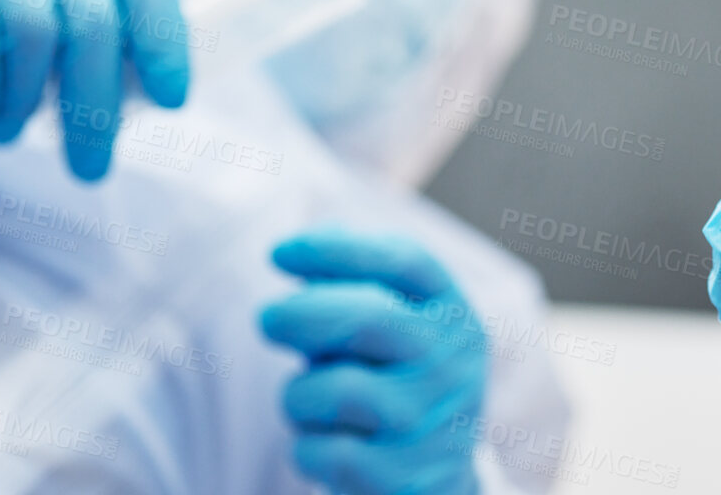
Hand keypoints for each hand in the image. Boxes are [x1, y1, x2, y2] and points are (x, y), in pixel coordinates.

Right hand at [0, 0, 189, 179]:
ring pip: (34, 29)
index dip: (165, 41)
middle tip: (89, 166)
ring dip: (26, 101)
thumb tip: (133, 110)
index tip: (173, 100)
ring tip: (7, 131)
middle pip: (93, 23)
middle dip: (96, 107)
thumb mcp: (41, 19)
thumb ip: (86, 50)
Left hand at [260, 230, 486, 494]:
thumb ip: (353, 285)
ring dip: (299, 393)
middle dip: (301, 313)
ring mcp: (432, 423)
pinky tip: (321, 445)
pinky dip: (306, 446)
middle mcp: (453, 364)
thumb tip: (299, 249)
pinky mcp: (407, 478)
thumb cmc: (395, 382)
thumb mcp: (394, 327)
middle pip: (370, 318)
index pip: (405, 262)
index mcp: (453, 314)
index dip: (338, 250)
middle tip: (267, 318)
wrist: (439, 480)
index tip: (279, 252)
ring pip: (336, 389)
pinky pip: (326, 452)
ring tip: (307, 400)